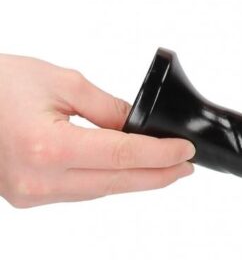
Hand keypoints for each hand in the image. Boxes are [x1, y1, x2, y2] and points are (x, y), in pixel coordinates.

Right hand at [0, 53, 195, 207]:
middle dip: (156, 175)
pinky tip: (125, 172)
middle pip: (114, 182)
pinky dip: (106, 181)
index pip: (121, 156)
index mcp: (48, 147)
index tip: (185, 151)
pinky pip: (78, 192)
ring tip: (164, 169)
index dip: (159, 155)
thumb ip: (106, 108)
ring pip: (97, 191)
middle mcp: (38, 180)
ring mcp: (29, 194)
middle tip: (185, 167)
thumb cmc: (3, 83)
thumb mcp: (64, 84)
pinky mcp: (26, 195)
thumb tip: (139, 124)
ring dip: (133, 181)